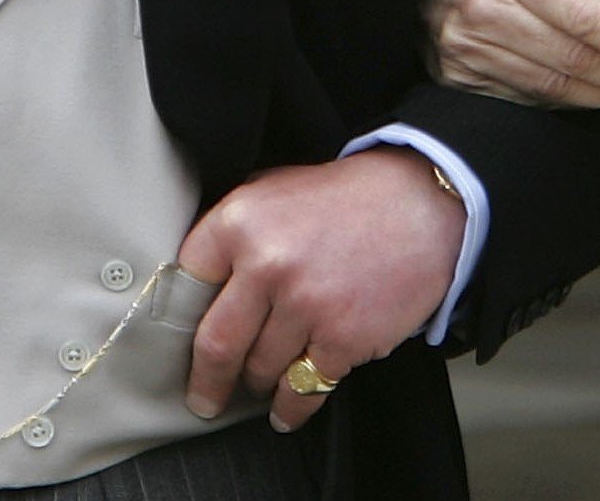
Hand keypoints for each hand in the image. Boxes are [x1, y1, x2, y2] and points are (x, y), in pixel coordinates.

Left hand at [175, 149, 465, 431]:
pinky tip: (286, 412)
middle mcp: (268, 262)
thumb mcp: (277, 188)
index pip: (185, 284)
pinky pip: (302, 390)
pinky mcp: (343, 337)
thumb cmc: (348, 196)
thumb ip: (236, 228)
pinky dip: (291, 408)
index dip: (180, 319)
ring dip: (257, 385)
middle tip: (203, 398)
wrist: (423, 203)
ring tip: (260, 386)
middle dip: (206, 381)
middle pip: (214, 344)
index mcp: (242, 219)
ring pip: (259, 370)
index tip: (177, 344)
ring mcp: (306, 303)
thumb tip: (196, 280)